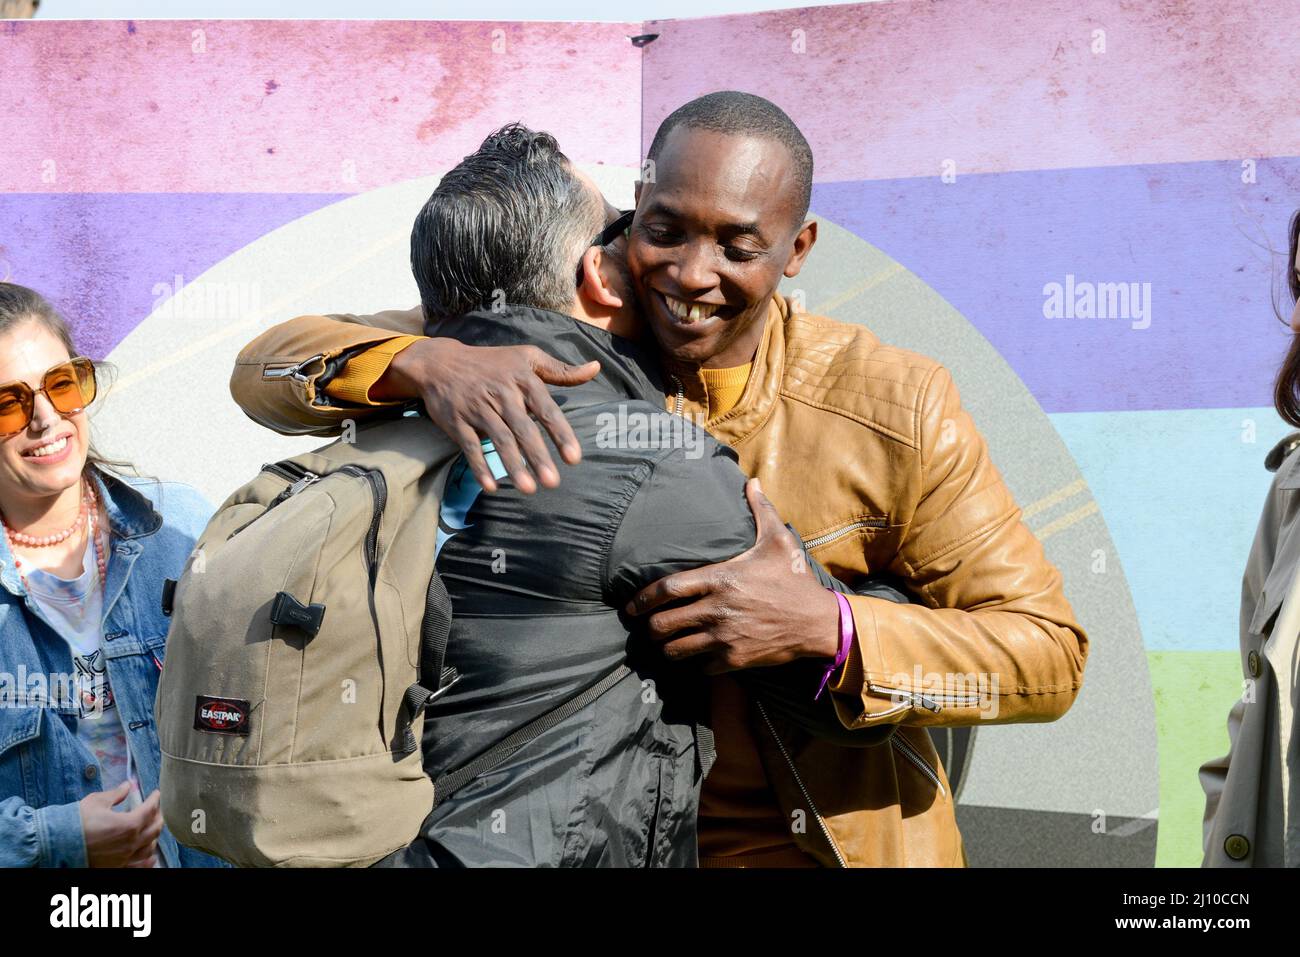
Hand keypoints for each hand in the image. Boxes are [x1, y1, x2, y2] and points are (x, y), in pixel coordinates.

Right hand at [79, 783, 162, 867]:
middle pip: (154, 828)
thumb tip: (126, 786)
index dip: (155, 800)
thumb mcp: (96, 802)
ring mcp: (124, 858)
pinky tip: (151, 855)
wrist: (57, 845)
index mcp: (128, 824)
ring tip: (152, 828)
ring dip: (154, 836)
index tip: (156, 794)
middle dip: (158, 816)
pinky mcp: (116, 867)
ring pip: (149, 847)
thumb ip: (115, 794)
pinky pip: (140, 865)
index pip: (150, 810)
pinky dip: (149, 859)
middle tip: (156, 809)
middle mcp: (130, 843)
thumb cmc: (75, 822)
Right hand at [374, 337, 599, 493]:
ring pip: (499, 439)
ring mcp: (478, 408)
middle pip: (522, 429)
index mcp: (523, 380)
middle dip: (538, 456)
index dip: (560, 434)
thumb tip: (595, 368)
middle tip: (552, 482)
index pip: (546, 410)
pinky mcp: (457, 422)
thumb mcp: (528, 358)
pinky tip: (492, 487)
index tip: (574, 459)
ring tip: (529, 489)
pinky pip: (470, 447)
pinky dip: (480, 467)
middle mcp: (501, 394)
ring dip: (513, 465)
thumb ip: (562, 370)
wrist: (441, 363)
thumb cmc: (493, 363)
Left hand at [625, 478, 840, 673]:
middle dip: (650, 628)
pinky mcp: (734, 660)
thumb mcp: (778, 541)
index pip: (667, 589)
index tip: (631, 606)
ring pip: (676, 650)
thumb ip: (760, 510)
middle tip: (650, 627)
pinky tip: (698, 656)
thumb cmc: (795, 580)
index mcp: (721, 579)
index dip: (642, 599)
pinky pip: (700, 667)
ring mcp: (724, 637)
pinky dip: (695, 663)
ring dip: (668, 648)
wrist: (818, 622)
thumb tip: (751, 482)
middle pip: (662, 624)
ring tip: (668, 643)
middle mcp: (717, 609)